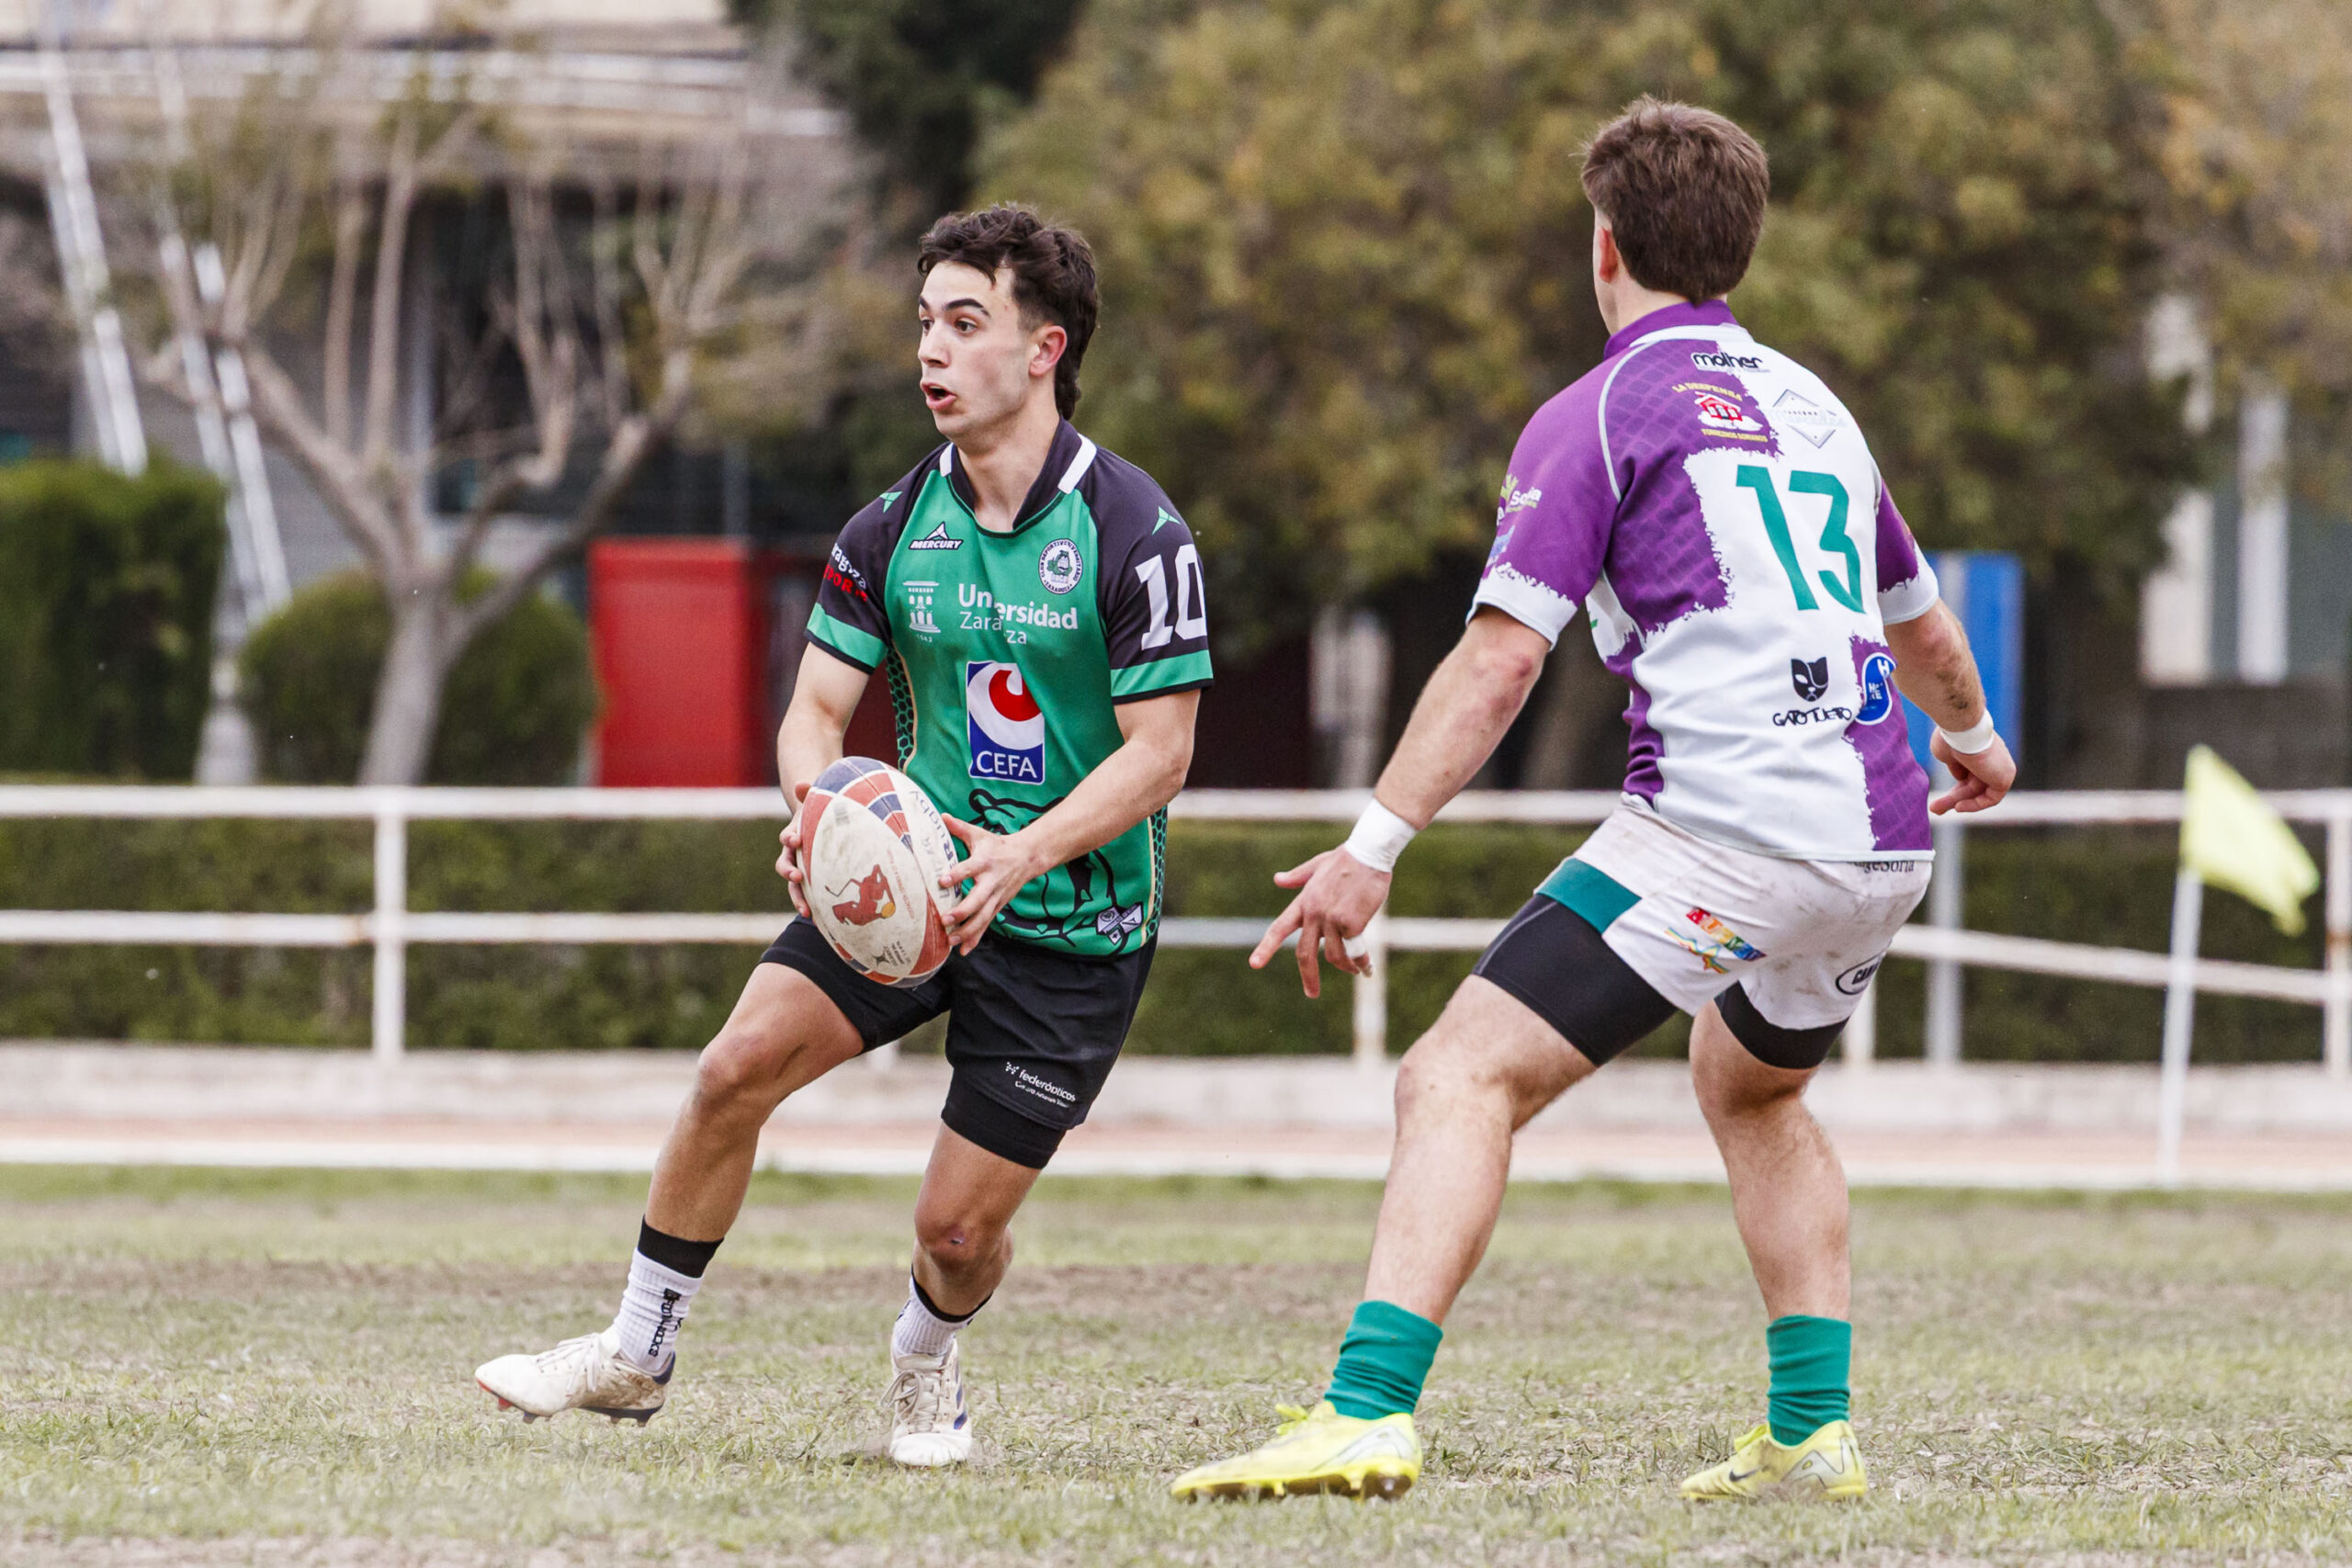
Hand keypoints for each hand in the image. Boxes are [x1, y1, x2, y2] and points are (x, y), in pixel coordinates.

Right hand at [775, 781, 812, 918]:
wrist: (822, 824)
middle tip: (798, 878)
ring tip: (807, 912)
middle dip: (790, 873)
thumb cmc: (820, 812)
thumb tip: (802, 783)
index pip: (788, 838)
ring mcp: (801, 869)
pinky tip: (824, 920)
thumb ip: (809, 792)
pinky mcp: (812, 881)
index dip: (790, 838)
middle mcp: (794, 855)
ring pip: (794, 886)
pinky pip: (810, 895)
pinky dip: (814, 906)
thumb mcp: (816, 800)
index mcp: (794, 835)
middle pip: (785, 866)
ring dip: (798, 899)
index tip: (796, 839)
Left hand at [939, 815, 1045, 953]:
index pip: (969, 869)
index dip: (956, 874)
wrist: (1027, 858)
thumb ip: (959, 828)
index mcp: (985, 862)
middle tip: (945, 919)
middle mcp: (991, 882)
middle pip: (977, 900)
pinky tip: (963, 951)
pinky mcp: (997, 906)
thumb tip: (940, 817)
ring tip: (951, 939)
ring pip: (983, 917)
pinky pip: (986, 925)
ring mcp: (996, 897)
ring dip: (967, 930)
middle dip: (962, 911)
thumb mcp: (979, 834)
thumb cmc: (997, 846)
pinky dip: (975, 939)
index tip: (942, 880)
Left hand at [1249, 847, 1390, 999]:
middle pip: (1305, 953)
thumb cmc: (1345, 858)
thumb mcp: (1316, 866)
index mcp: (1303, 901)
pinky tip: (1367, 967)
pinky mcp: (1351, 922)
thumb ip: (1297, 877)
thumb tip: (1277, 879)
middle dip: (1309, 977)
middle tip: (1311, 994)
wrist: (1368, 853)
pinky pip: (1355, 950)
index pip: (1279, 928)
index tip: (1254, 964)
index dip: (1266, 947)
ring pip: (1334, 956)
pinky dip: (1361, 961)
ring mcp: (1332, 919)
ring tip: (1355, 971)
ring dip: (1345, 967)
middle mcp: (1314, 913)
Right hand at [1930, 731, 2015, 814]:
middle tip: (1934, 808)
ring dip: (1958, 802)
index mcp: (1980, 750)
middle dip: (1953, 798)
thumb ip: (1954, 765)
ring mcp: (2000, 768)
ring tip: (1936, 809)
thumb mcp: (1947, 753)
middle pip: (1972, 785)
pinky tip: (1959, 806)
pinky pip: (1992, 798)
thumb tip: (1959, 777)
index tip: (1939, 796)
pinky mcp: (2005, 778)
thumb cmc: (1951, 737)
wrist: (1962, 730)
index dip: (1955, 787)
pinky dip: (1976, 805)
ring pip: (1978, 792)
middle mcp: (1992, 759)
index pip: (1969, 774)